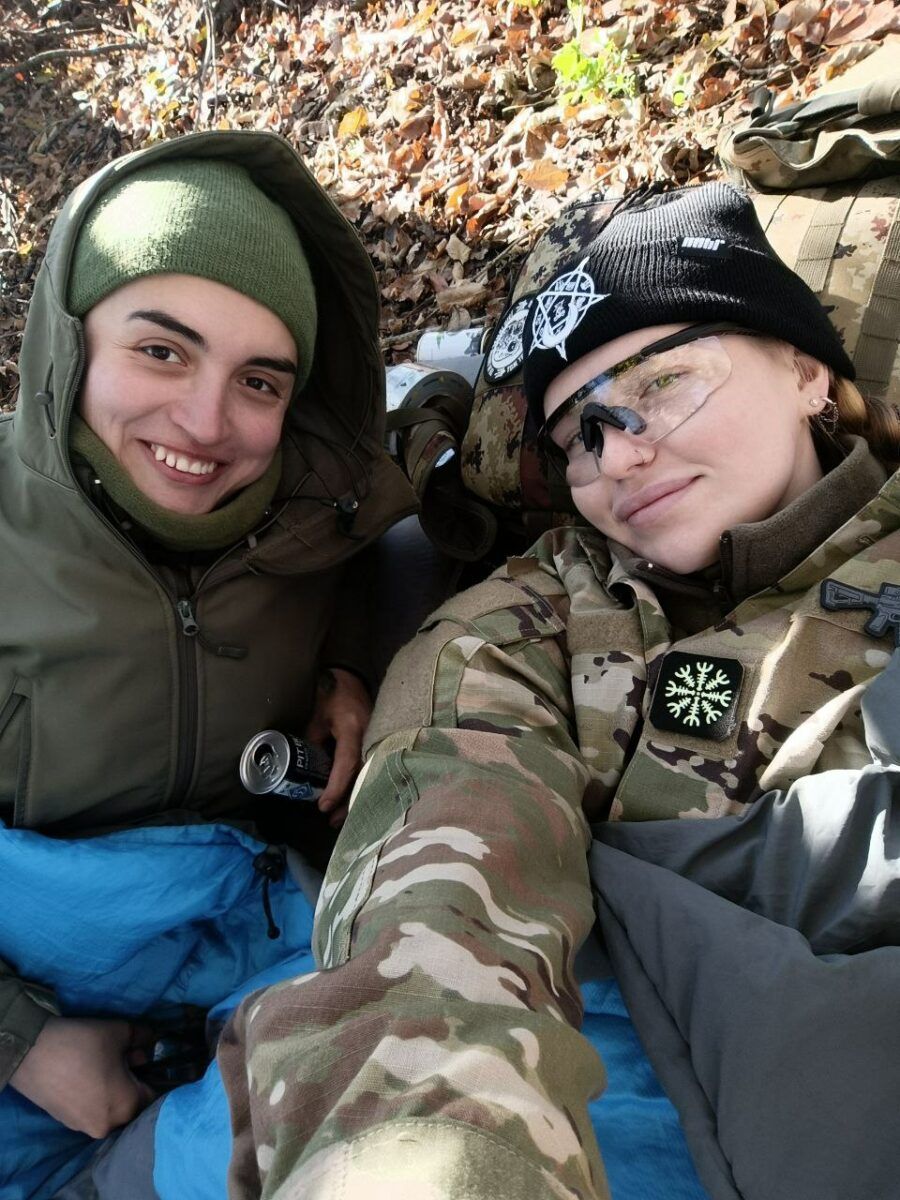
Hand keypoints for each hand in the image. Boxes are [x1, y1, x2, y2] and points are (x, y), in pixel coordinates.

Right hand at [9, 1015, 156, 1138]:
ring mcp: (84, 1127)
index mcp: (126, 1106)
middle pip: (132, 1104)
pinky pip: (92, 1110)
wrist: (32, 1053)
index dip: (152, 1075)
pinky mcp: (67, 1122)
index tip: (147, 1061)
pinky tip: (87, 1076)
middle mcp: (108, 1125)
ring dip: (113, 1090)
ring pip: (111, 1108)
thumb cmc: (83, 1043)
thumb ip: (142, 1037)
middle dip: (132, 1082)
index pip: (152, 1096)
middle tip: (126, 1057)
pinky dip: (95, 1096)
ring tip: (104, 1065)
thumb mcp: (121, 1032)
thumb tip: (152, 1039)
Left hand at [305, 667, 371, 825]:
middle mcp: (370, 736)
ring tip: (339, 817)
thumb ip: (313, 744)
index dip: (335, 787)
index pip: (346, 764)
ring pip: (369, 775)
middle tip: (332, 821)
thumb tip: (307, 770)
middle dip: (348, 800)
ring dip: (355, 796)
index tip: (323, 805)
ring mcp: (378, 739)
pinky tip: (352, 799)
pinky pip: (371, 768)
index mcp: (352, 728)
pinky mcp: (379, 742)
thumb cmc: (331, 696)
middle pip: (362, 776)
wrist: (351, 679)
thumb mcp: (317, 719)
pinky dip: (361, 785)